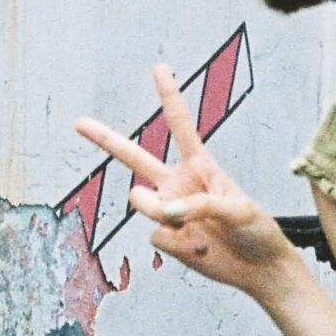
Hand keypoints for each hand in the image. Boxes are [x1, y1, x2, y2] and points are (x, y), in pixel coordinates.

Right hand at [73, 66, 298, 302]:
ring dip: (162, 213)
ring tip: (194, 231)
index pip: (181, 126)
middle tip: (77, 122)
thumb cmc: (257, 231)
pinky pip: (158, 237)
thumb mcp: (240, 210)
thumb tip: (166, 214)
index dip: (169, 96)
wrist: (257, 268)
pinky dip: (180, 246)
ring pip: (143, 204)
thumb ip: (202, 206)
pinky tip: (200, 249)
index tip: (159, 67)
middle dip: (105, 138)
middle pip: (135, 157)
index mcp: (201, 165)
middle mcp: (179, 184)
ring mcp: (170, 211)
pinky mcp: (166, 238)